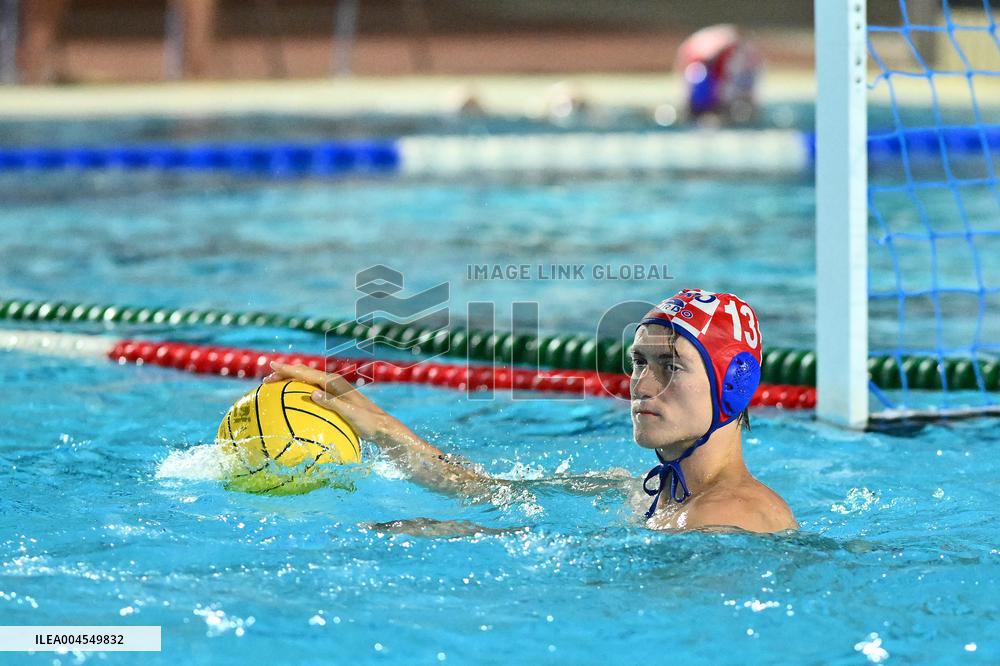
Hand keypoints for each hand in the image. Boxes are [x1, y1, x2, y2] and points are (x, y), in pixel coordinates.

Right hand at [263, 361, 407, 443]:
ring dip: (292, 383)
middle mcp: (333, 384)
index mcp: (335, 384)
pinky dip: (300, 394)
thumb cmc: (369, 422)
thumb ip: (333, 403)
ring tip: (275, 387)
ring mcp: (334, 392)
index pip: (307, 373)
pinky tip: (293, 406)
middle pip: (305, 374)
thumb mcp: (351, 414)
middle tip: (267, 379)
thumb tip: (312, 393)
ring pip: (308, 382)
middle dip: (286, 374)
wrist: (383, 428)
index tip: (272, 366)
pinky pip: (313, 393)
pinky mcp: (335, 401)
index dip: (289, 369)